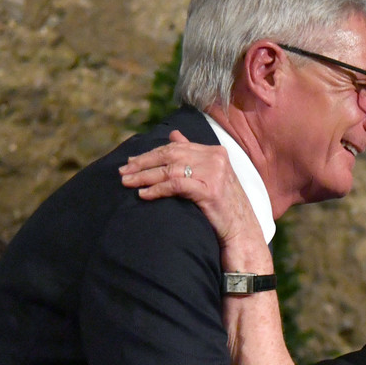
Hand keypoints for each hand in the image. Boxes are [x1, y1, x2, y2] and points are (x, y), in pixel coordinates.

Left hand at [119, 130, 260, 246]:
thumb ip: (193, 154)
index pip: (176, 147)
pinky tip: (144, 194)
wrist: (242, 230)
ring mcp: (214, 173)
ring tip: (128, 182)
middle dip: (143, 163)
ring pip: (170, 170)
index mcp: (215, 152)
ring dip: (145, 176)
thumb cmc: (224, 205)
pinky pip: (176, 185)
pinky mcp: (209, 190)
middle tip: (123, 171)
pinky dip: (157, 189)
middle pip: (171, 155)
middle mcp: (216, 158)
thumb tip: (174, 134)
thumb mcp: (211, 174)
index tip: (131, 161)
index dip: (151, 153)